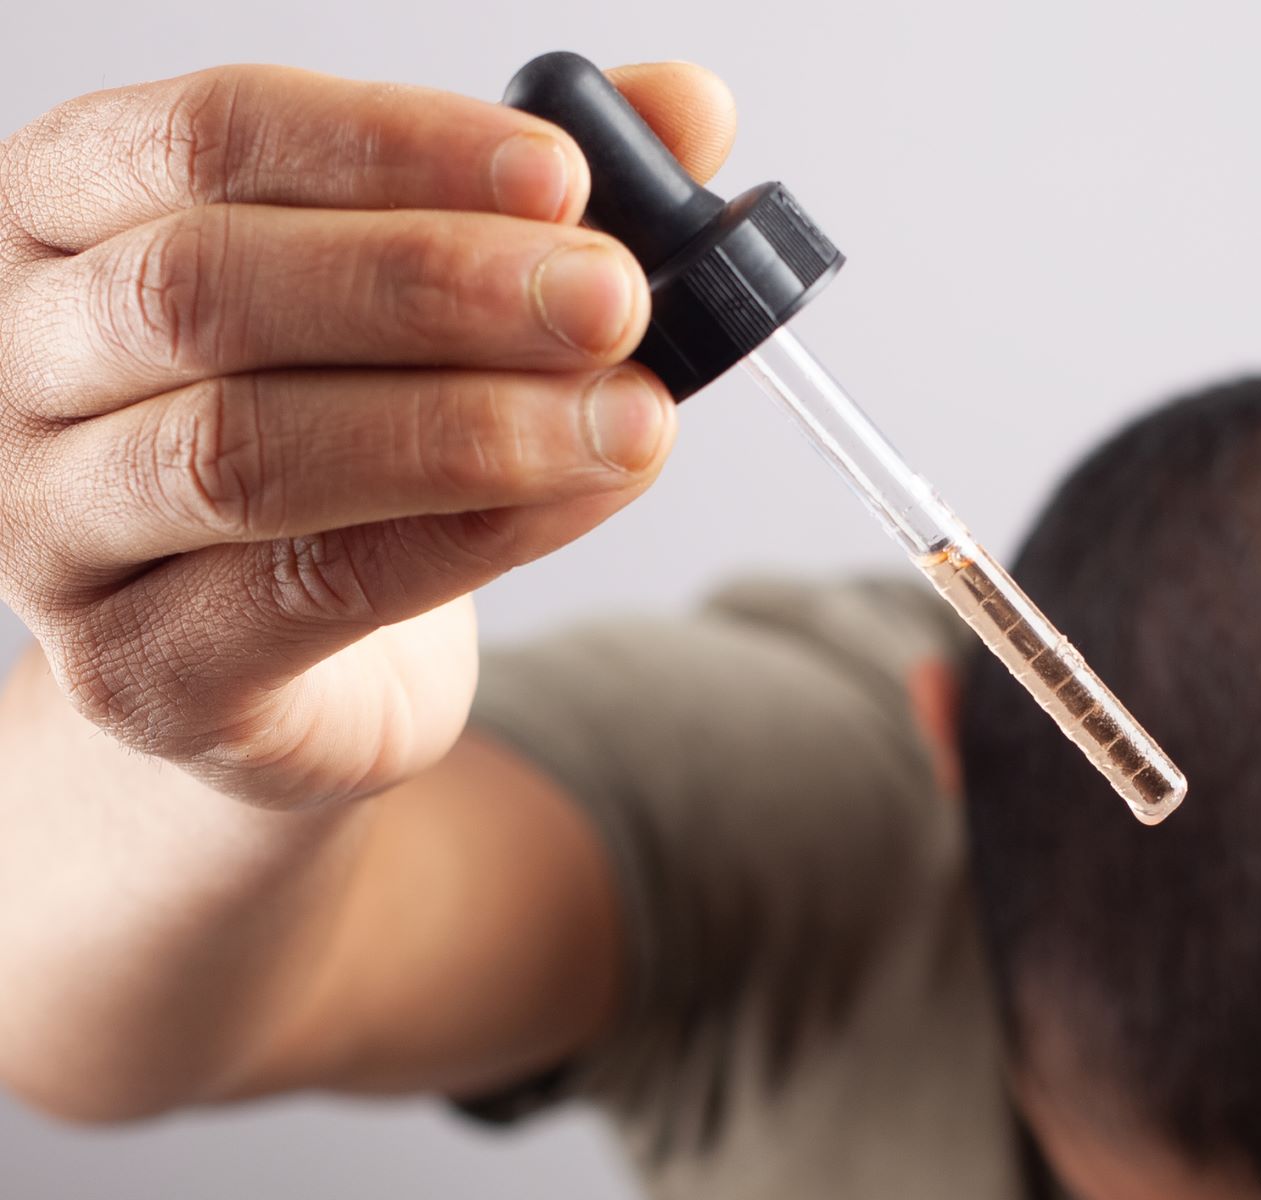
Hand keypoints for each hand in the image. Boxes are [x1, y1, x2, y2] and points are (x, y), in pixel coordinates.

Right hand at [0, 62, 735, 808]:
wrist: (278, 667)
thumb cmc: (338, 438)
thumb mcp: (420, 297)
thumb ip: (529, 200)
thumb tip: (687, 108)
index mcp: (68, 211)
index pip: (206, 135)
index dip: (391, 143)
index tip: (565, 173)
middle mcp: (21, 359)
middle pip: (208, 290)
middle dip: (434, 285)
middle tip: (612, 299)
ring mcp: (50, 528)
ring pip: (246, 452)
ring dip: (468, 427)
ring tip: (631, 418)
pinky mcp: (137, 671)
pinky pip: (307, 592)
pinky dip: (465, 539)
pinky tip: (578, 497)